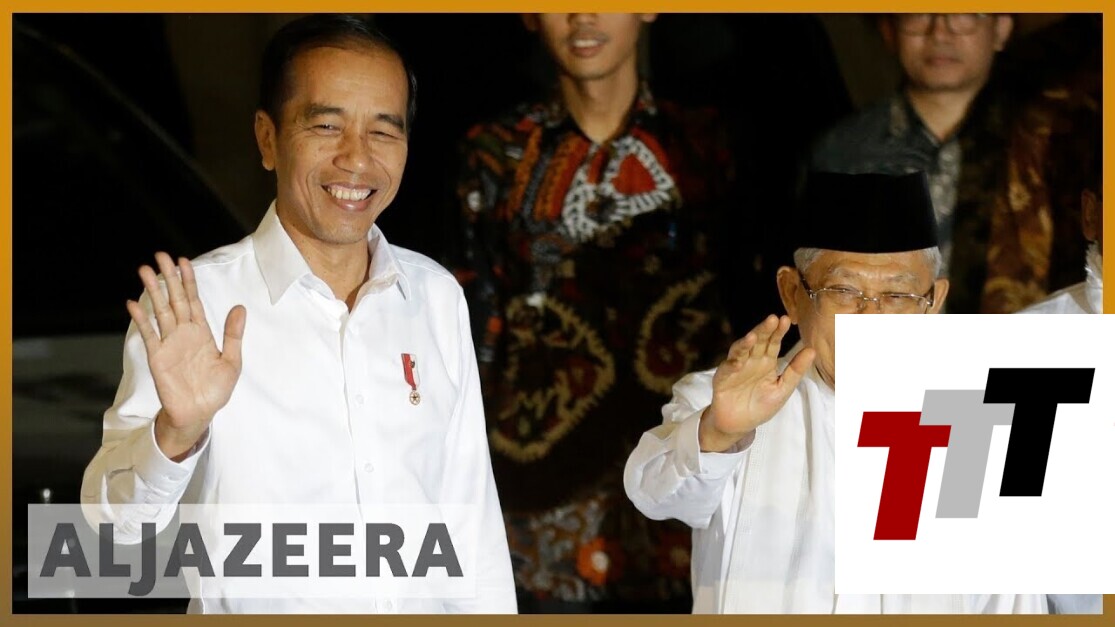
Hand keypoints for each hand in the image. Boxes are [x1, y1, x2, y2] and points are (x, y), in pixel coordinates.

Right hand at [126, 252, 245, 459]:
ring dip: (153, 291)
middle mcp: (183, 334)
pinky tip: (134, 303)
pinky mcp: (157, 357)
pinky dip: (142, 319)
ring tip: (144, 270)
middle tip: (160, 255)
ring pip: (160, 311)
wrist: (199, 414)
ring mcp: (169, 344)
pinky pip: (149, 334)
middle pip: (175, 299)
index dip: (189, 281)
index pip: (193, 300)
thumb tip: (239, 308)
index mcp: (202, 333)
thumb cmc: (215, 390)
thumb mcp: (232, 361)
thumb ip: (233, 335)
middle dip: (169, 278)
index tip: (184, 261)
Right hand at [698, 314, 814, 451]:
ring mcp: (737, 366)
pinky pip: (730, 365)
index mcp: (767, 362)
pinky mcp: (723, 376)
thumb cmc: (760, 406)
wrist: (739, 424)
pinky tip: (741, 355)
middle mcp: (752, 360)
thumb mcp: (782, 389)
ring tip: (755, 335)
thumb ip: (796, 370)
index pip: (774, 342)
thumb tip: (812, 350)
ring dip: (748, 342)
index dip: (779, 332)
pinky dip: (735, 359)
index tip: (786, 320)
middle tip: (773, 319)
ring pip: (742, 349)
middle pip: (759, 341)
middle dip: (765, 330)